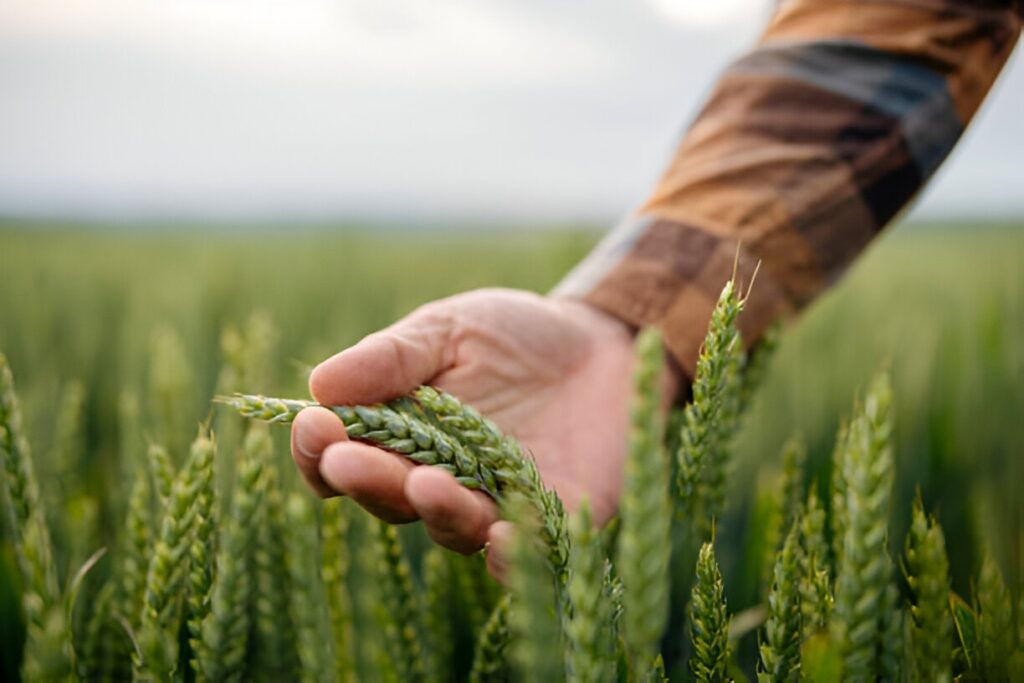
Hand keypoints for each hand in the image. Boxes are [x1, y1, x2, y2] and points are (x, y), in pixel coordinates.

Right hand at [290, 288, 674, 575]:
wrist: (605, 345)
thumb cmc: (514, 336)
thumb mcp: (451, 329)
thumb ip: (393, 356)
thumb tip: (319, 382)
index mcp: (401, 437)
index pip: (344, 458)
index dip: (321, 450)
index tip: (314, 424)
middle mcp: (439, 481)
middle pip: (390, 497)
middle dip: (367, 480)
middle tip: (348, 462)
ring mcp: (495, 505)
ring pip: (453, 525)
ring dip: (436, 509)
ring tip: (426, 483)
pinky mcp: (554, 521)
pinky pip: (527, 549)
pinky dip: (510, 551)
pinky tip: (501, 536)